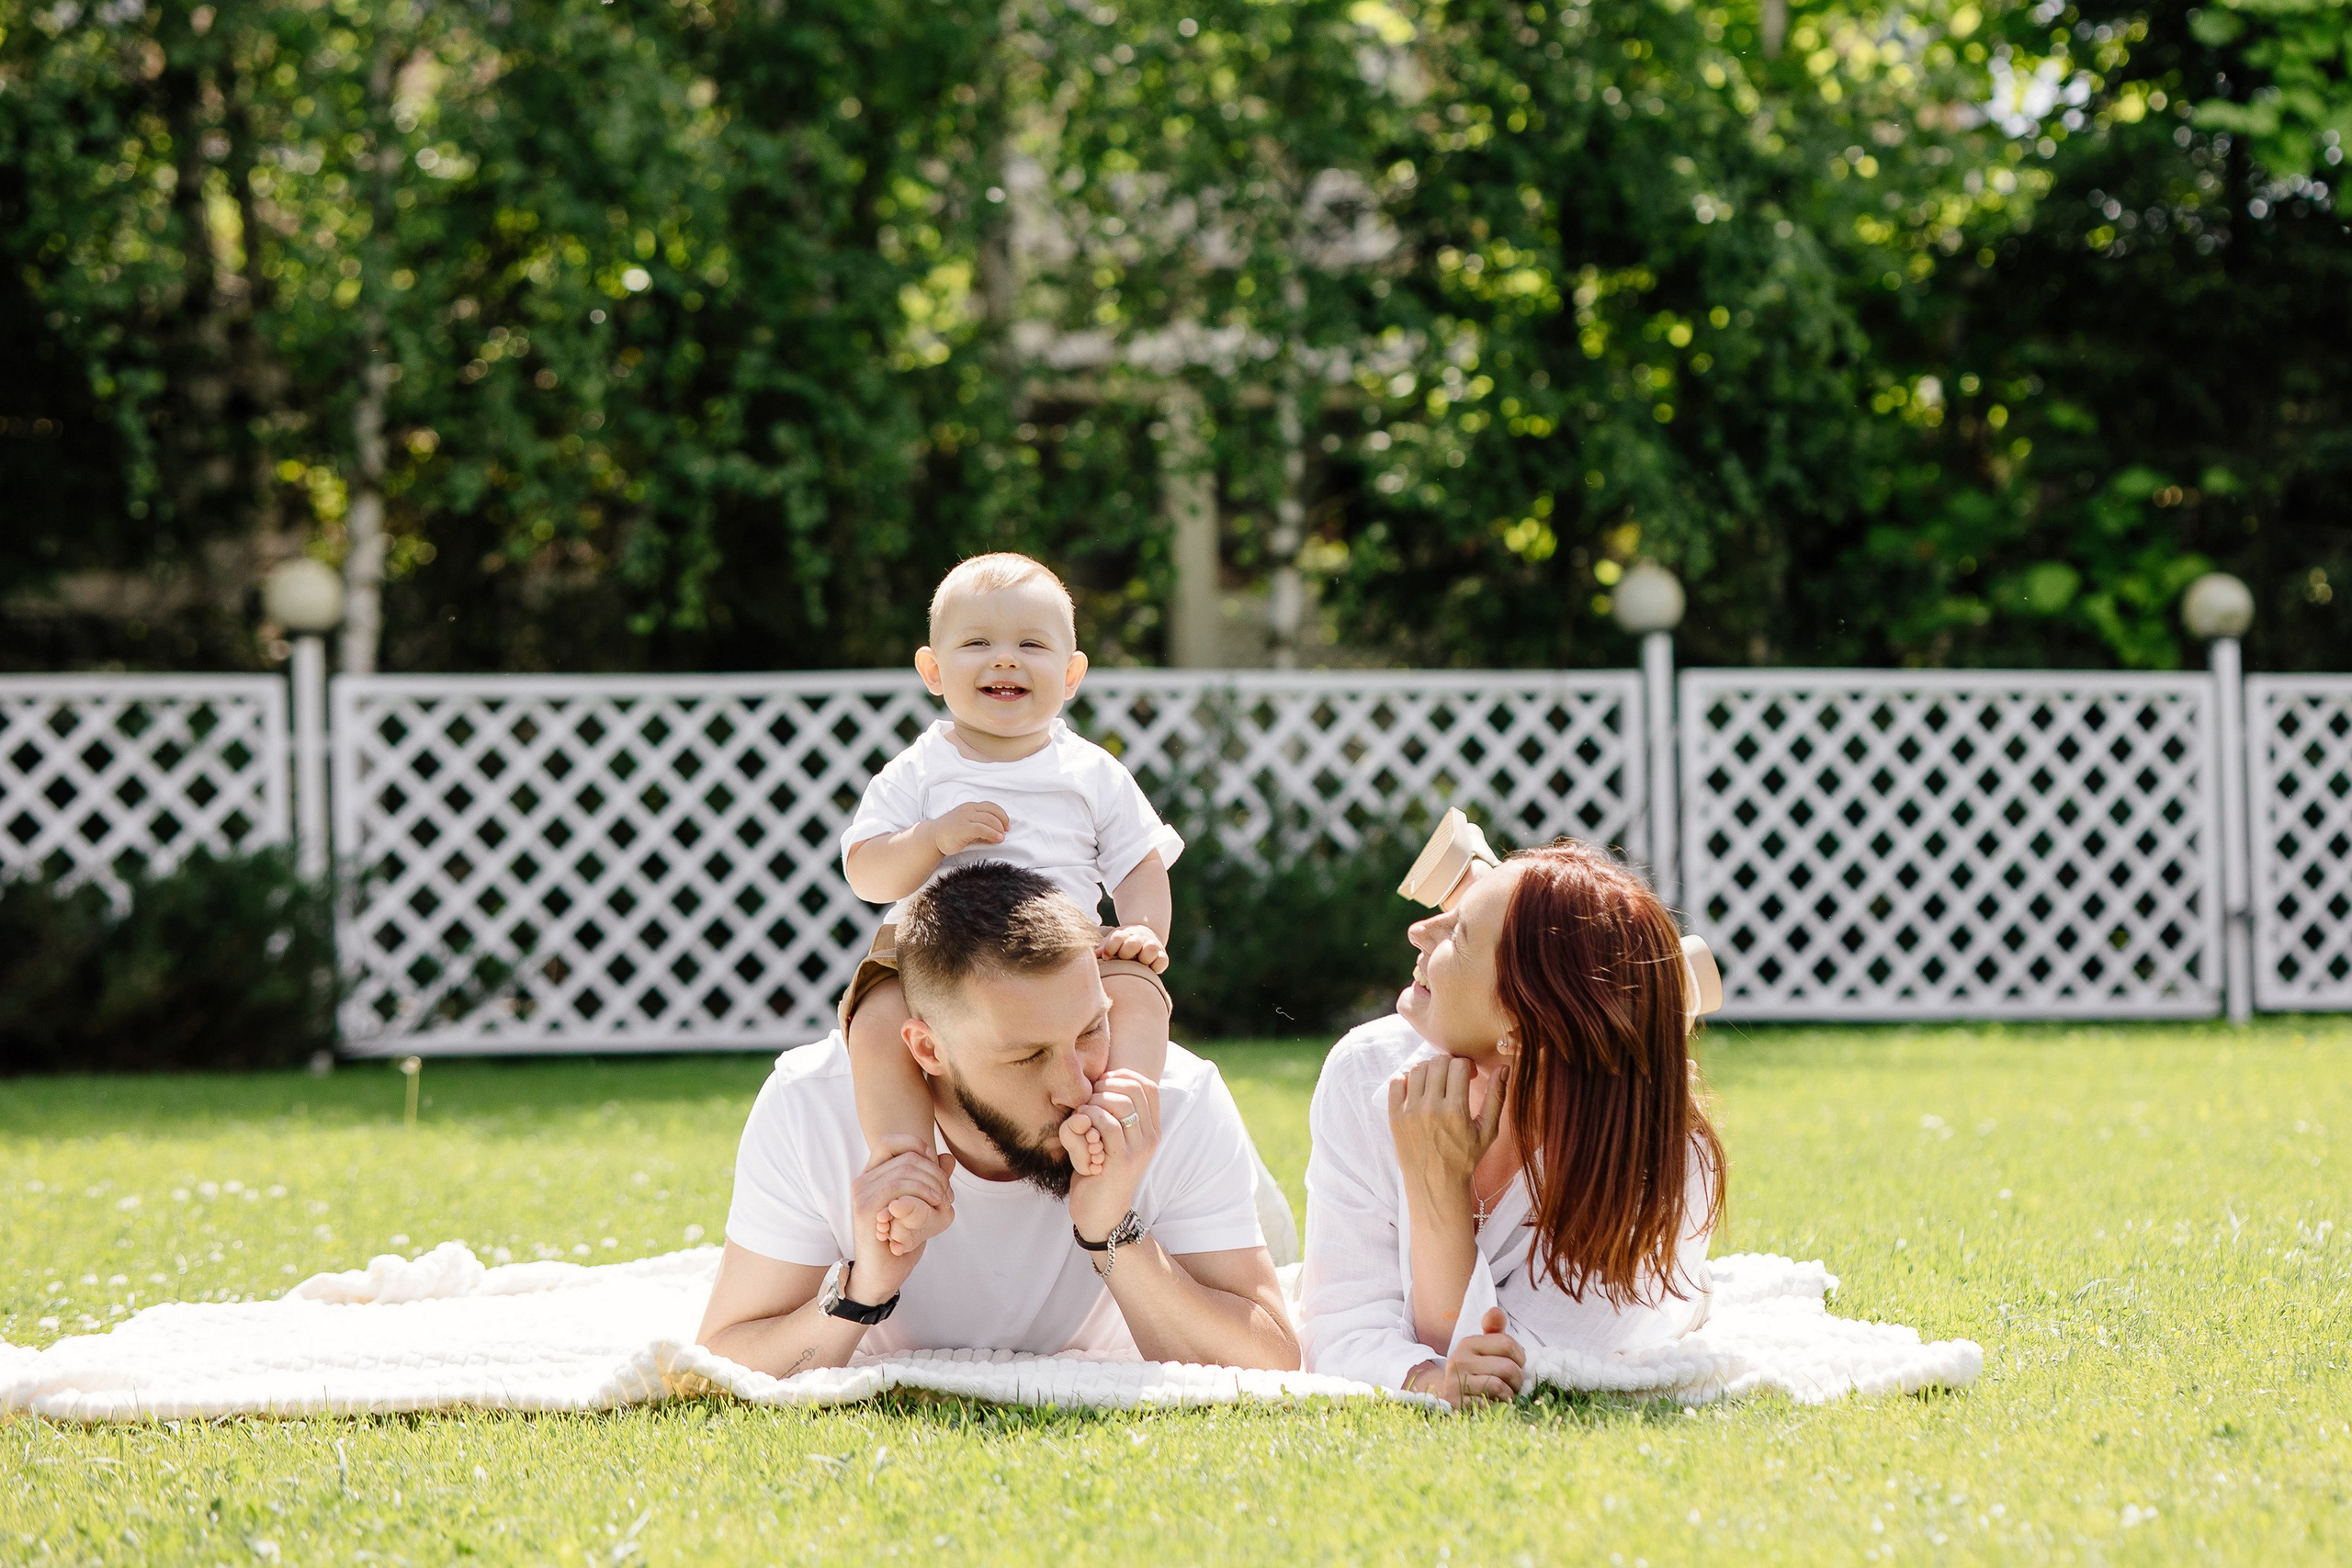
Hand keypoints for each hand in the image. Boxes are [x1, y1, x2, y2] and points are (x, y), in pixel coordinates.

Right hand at [866, 1135, 947, 1257]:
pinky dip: (922, 1194)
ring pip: (905, 1170)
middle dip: (935, 1173)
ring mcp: (862, 1193)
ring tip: (941, 1204)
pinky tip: (933, 1207)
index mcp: (874, 1175)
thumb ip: (934, 1181)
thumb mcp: (927, 1206)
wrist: (885, 1271)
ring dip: (932, 1185)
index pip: (889, 1141)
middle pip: (907, 1157)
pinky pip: (897, 1187)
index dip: (915, 1144)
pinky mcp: (866, 1208)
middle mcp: (864, 1180)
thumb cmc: (903, 1238)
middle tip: (947, 1196)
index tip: (935, 1164)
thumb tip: (947, 1158)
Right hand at [927, 801, 1008, 857]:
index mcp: (970, 807)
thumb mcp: (968, 826)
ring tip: (1002, 837)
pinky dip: (992, 833)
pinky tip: (997, 839)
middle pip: (992, 812)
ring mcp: (965, 818)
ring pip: (989, 819)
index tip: (1007, 825)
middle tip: (1006, 832)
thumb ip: (982, 828)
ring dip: (999, 829)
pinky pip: (982, 828)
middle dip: (1002, 822)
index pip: (991, 806)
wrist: (933, 838)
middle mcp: (968, 810)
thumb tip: (998, 834)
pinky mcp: (963, 828)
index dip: (1002, 815)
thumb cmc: (951, 833)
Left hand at [1065, 1069, 1160, 1244]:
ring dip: (1093, 1103)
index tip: (1099, 1086)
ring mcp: (1139, 1149)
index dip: (1121, 1077)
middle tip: (1087, 1103)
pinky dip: (1089, 1118)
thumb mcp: (1107, 1138)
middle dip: (1103, 1087)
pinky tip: (1081, 1129)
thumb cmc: (1097, 1171)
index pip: (1147, 1086)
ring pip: (1120, 1104)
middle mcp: (1150, 1137)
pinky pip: (1107, 1125)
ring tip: (1082, 1117)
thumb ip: (1108, 1112)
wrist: (1100, 1213)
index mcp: (1151, 1129)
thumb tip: (1098, 1081)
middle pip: (1133, 1089)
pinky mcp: (1123, 1161)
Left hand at [1097, 924, 1169, 974]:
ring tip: (1138, 963)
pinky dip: (1157, 965)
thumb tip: (1095, 955)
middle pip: (1133, 943)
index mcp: (1124, 935)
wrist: (1144, 936)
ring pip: (1150, 949)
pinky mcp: (1162, 956)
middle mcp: (1139, 939)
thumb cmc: (1122, 944)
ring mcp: (1151, 947)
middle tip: (1122, 959)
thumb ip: (1103, 949)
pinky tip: (1149, 969)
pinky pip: (1163, 961)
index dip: (1110, 948)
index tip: (1105, 957)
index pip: (1117, 938)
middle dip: (1126, 952)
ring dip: (1143, 956)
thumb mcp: (1111, 943)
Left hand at [1386, 1055, 1503, 1215]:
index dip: (1466, 1066)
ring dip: (1430, 1070)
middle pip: (1438, 1063)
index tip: (1469, 1076)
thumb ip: (1496, 1098)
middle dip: (1449, 1064)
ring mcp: (1409, 1112)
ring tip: (1437, 1083)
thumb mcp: (1487, 1132)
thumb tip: (1504, 1068)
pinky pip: (1397, 1082)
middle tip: (1453, 1078)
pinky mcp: (1394, 1117)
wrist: (1435, 1184)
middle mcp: (1430, 1109)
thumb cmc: (1464, 1159)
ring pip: (1417, 1069)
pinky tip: (1418, 1089)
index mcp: (1455, 1111)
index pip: (1458, 1065)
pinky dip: (1407, 1079)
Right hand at [1406, 1309, 1525, 1408]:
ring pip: (1499, 1386)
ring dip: (1509, 1394)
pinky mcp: (1457, 1403)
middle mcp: (1460, 1360)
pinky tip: (1493, 1403)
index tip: (1517, 1364)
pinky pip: (1488, 1405)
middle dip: (1518, 1379)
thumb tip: (1496, 1311)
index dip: (1520, 1357)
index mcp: (1468, 1343)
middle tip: (1514, 1384)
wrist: (1445, 1393)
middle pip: (1507, 1367)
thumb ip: (1493, 1329)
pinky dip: (1496, 1407)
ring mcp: (1456, 1382)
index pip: (1507, 1344)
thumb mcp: (1482, 1347)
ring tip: (1505, 1394)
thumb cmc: (1474, 1369)